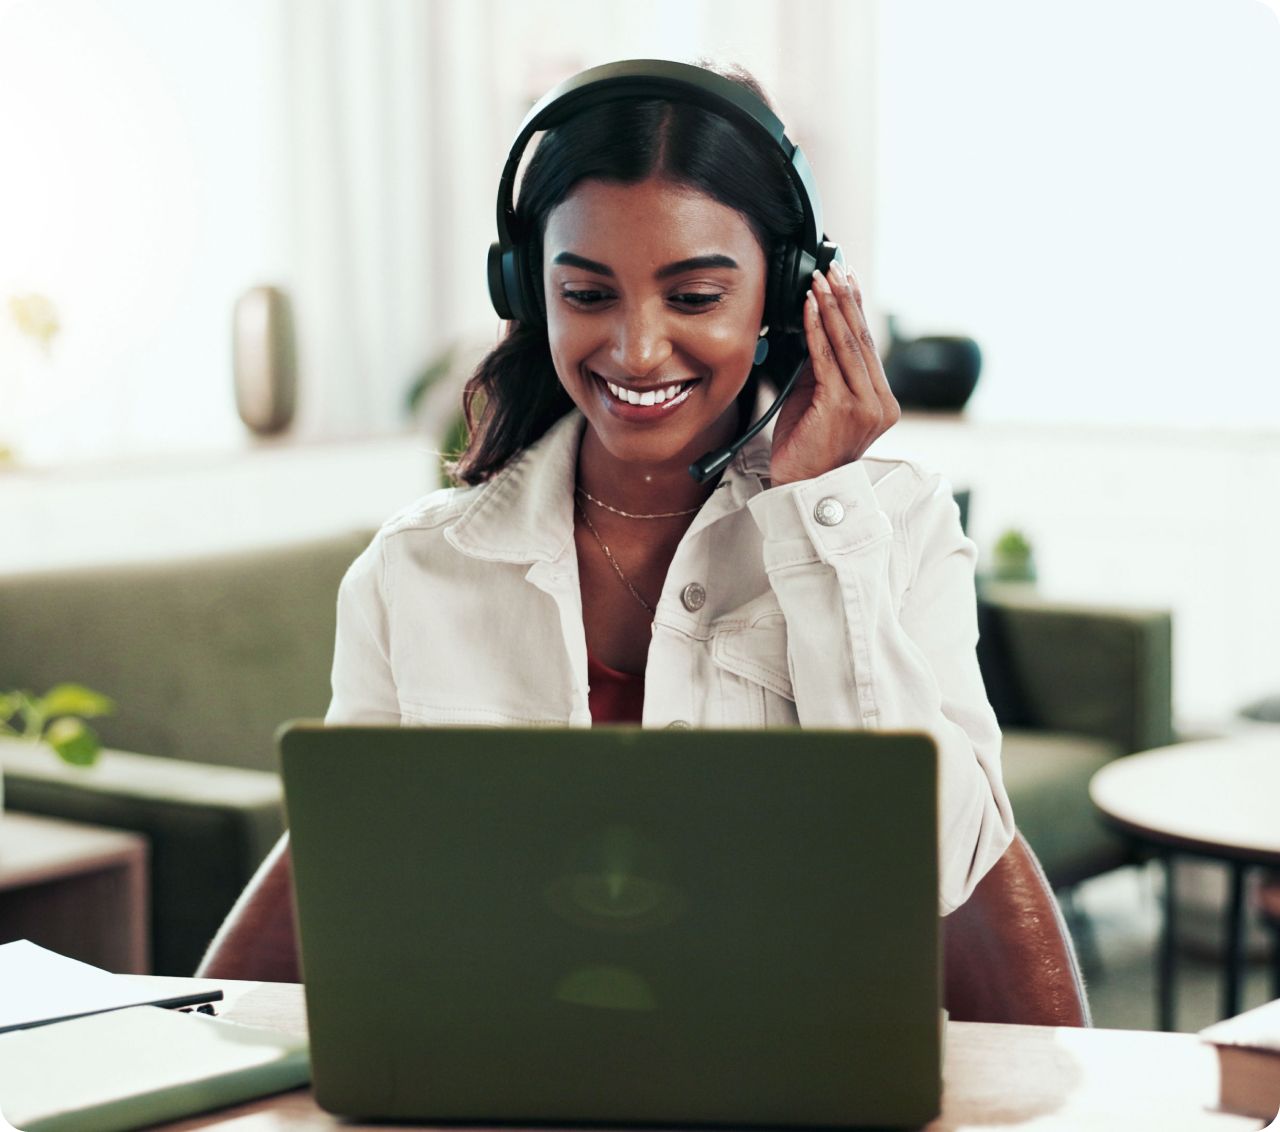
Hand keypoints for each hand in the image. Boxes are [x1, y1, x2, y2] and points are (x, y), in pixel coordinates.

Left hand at [769, 260, 899, 486]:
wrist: (801, 488)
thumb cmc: (806, 449)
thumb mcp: (819, 401)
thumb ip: (824, 370)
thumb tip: (816, 329)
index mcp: (881, 402)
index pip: (868, 346)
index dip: (857, 309)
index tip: (848, 279)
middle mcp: (879, 403)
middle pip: (862, 339)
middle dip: (846, 298)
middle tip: (835, 267)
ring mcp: (864, 406)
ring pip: (848, 344)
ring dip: (832, 306)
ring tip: (822, 279)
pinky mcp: (841, 408)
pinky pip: (827, 359)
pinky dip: (817, 328)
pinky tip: (811, 307)